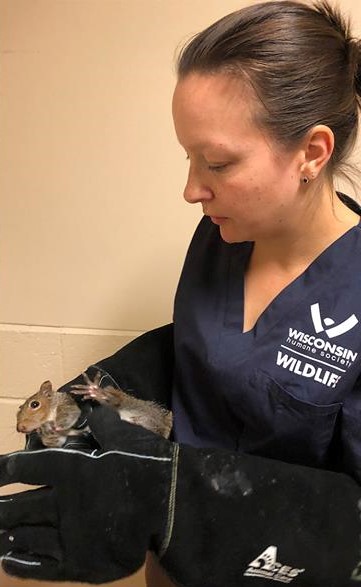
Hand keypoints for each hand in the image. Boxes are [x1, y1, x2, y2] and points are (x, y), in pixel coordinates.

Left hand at [0, 406, 175, 582]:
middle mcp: (62, 503)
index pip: (25, 467)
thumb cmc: (147, 465)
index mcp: (70, 469)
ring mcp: (69, 537)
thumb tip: (90, 408)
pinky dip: (22, 564)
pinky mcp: (79, 564)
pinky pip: (42, 567)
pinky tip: (7, 560)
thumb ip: (101, 423)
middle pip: (18, 508)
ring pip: (26, 537)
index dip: (4, 469)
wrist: (172, 505)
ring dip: (5, 535)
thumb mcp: (124, 435)